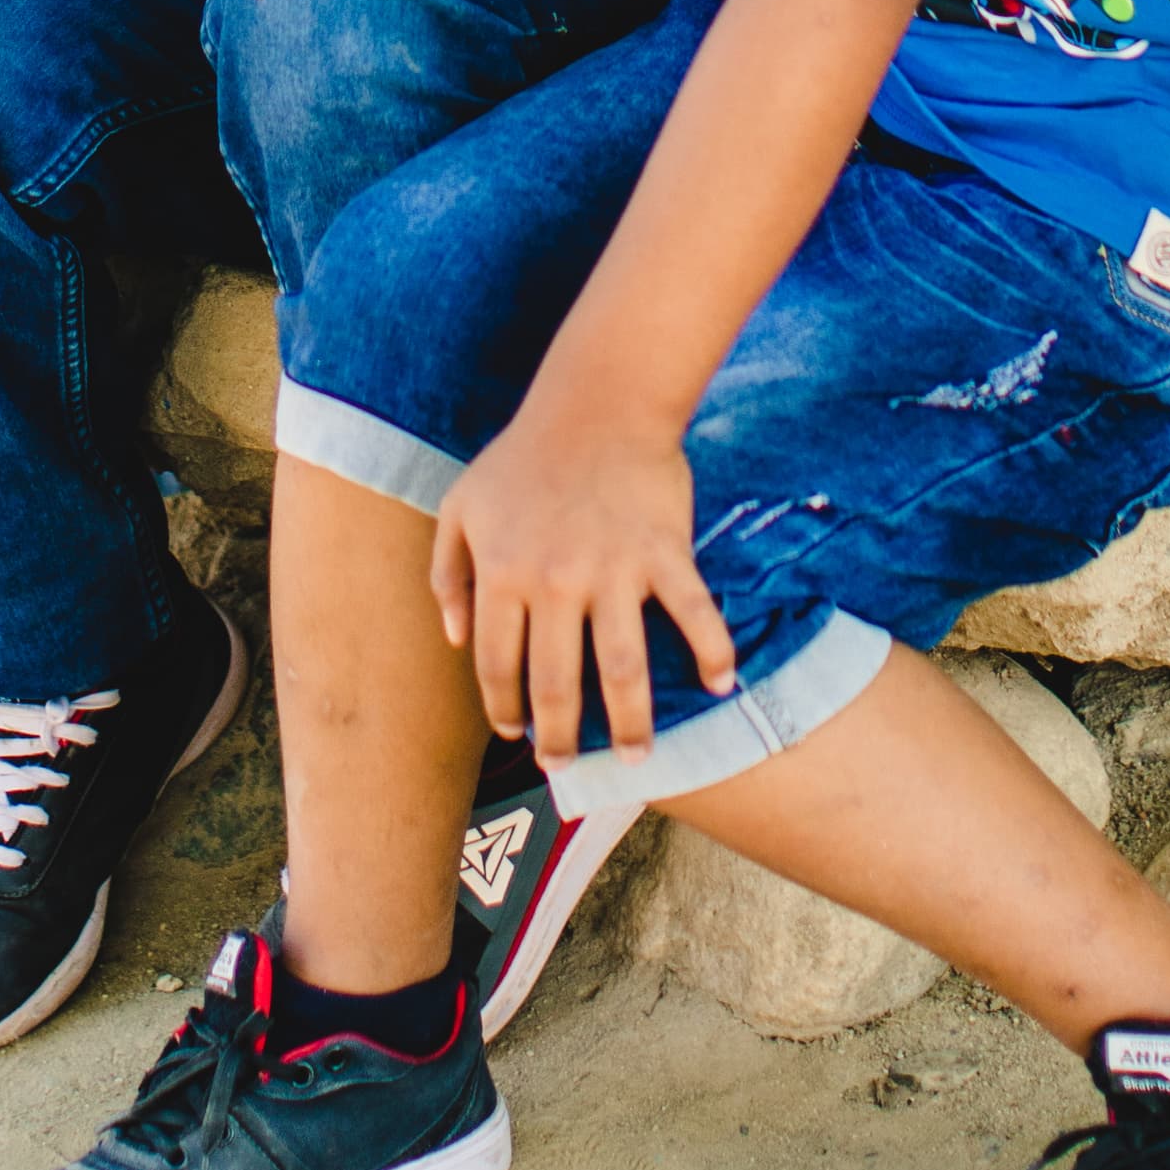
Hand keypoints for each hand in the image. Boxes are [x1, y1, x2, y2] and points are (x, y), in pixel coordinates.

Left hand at [430, 385, 735, 761]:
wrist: (597, 401)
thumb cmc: (522, 457)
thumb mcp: (461, 507)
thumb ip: (448, 575)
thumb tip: (455, 641)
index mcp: (503, 573)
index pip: (498, 665)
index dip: (503, 709)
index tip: (516, 734)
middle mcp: (555, 581)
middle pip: (557, 684)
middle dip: (560, 738)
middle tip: (566, 767)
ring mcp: (613, 569)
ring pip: (623, 670)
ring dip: (630, 724)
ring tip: (635, 759)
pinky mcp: (664, 552)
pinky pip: (693, 613)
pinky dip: (712, 651)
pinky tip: (721, 685)